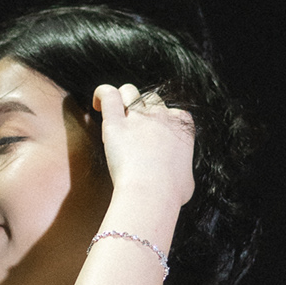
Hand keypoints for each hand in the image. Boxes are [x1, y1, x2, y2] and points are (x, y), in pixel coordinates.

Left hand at [92, 82, 195, 223]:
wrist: (153, 193)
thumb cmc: (171, 192)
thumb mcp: (188, 178)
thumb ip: (181, 168)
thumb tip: (178, 176)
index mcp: (183, 126)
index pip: (174, 111)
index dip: (164, 120)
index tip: (157, 134)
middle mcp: (162, 115)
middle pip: (152, 98)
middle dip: (143, 108)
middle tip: (134, 127)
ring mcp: (139, 116)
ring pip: (130, 91)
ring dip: (124, 98)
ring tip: (117, 112)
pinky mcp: (116, 123)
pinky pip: (108, 94)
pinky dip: (102, 94)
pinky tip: (97, 104)